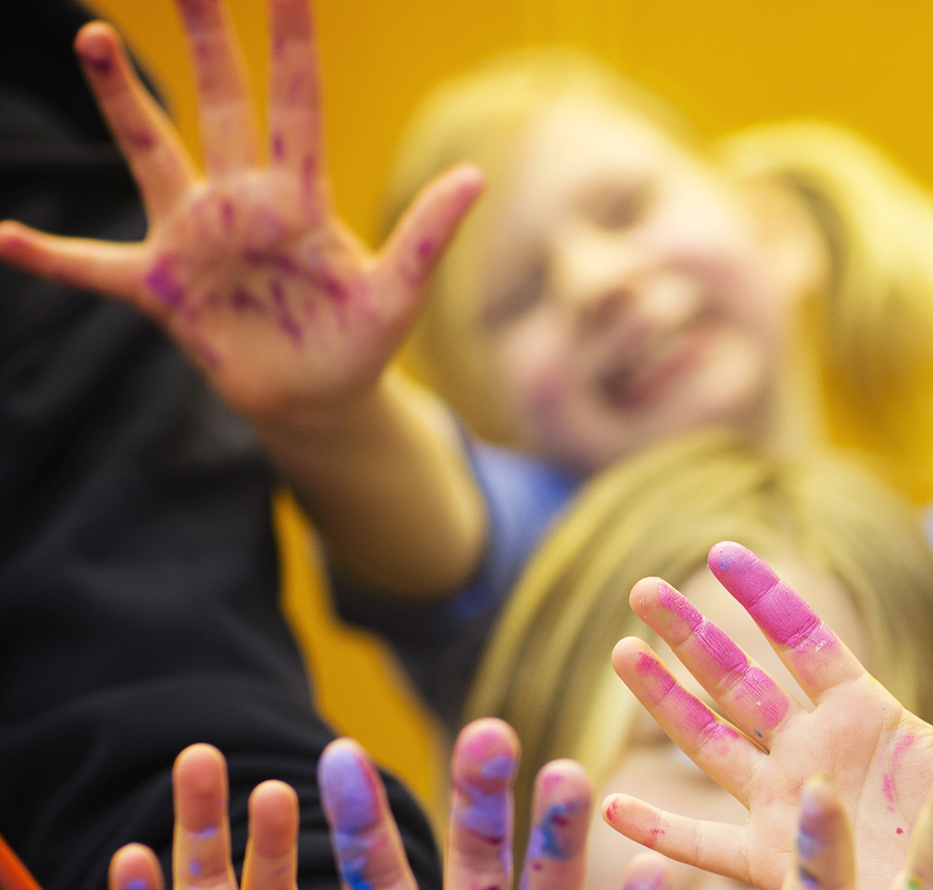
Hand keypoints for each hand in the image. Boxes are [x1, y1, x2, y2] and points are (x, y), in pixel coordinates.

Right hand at [0, 1, 479, 429]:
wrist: (317, 399)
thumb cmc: (359, 341)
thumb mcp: (399, 292)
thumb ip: (428, 236)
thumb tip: (474, 176)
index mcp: (299, 196)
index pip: (297, 106)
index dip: (293, 46)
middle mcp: (239, 200)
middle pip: (219, 104)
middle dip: (205, 40)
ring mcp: (194, 237)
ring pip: (151, 154)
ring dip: (123, 102)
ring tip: (91, 37)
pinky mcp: (163, 287)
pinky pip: (93, 265)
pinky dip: (49, 255)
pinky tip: (2, 237)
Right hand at [601, 543, 932, 889]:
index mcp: (864, 714)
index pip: (802, 639)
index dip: (761, 596)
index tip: (719, 551)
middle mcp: (814, 751)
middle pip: (738, 681)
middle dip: (690, 636)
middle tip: (642, 590)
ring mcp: (788, 805)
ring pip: (710, 744)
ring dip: (665, 703)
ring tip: (623, 654)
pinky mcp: (774, 864)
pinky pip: (704, 845)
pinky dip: (659, 831)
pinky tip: (612, 808)